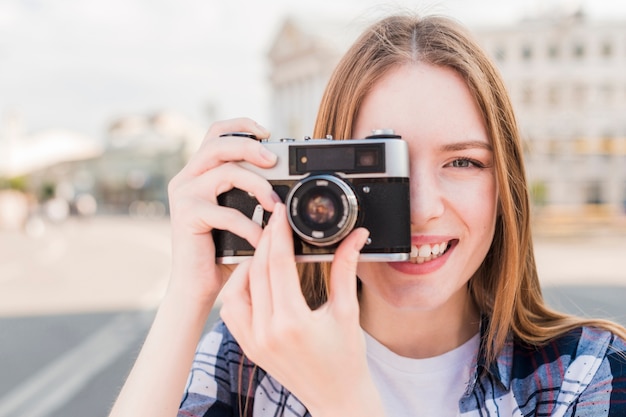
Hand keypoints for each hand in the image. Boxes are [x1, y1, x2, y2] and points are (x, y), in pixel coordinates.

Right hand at [166, 118, 279, 306]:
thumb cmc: (221, 251)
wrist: (196, 285)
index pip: (217, 133)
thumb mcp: (237, 214)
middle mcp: (187, 177)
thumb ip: (250, 194)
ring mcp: (184, 194)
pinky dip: (251, 226)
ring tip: (276, 205)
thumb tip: (285, 184)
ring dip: (258, 185)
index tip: (267, 133)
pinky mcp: (187, 215)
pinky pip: (227, 213)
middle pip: (219, 143)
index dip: (242, 126)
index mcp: (199, 172)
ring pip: (226, 171)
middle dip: (252, 148)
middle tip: (274, 162)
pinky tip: (262, 239)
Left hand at [220, 203, 384, 416]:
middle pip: (257, 272)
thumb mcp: (347, 311)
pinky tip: (253, 279)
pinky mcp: (248, 347)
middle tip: (273, 222)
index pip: (279, 265)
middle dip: (266, 241)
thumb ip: (346, 269)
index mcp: (293, 322)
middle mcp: (267, 332)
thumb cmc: (346, 359)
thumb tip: (356, 237)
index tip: (281, 214)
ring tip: (265, 251)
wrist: (336, 397)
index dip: (279, 234)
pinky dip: (239, 290)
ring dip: (248, 265)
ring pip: (236, 290)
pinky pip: (231, 311)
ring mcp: (253, 341)